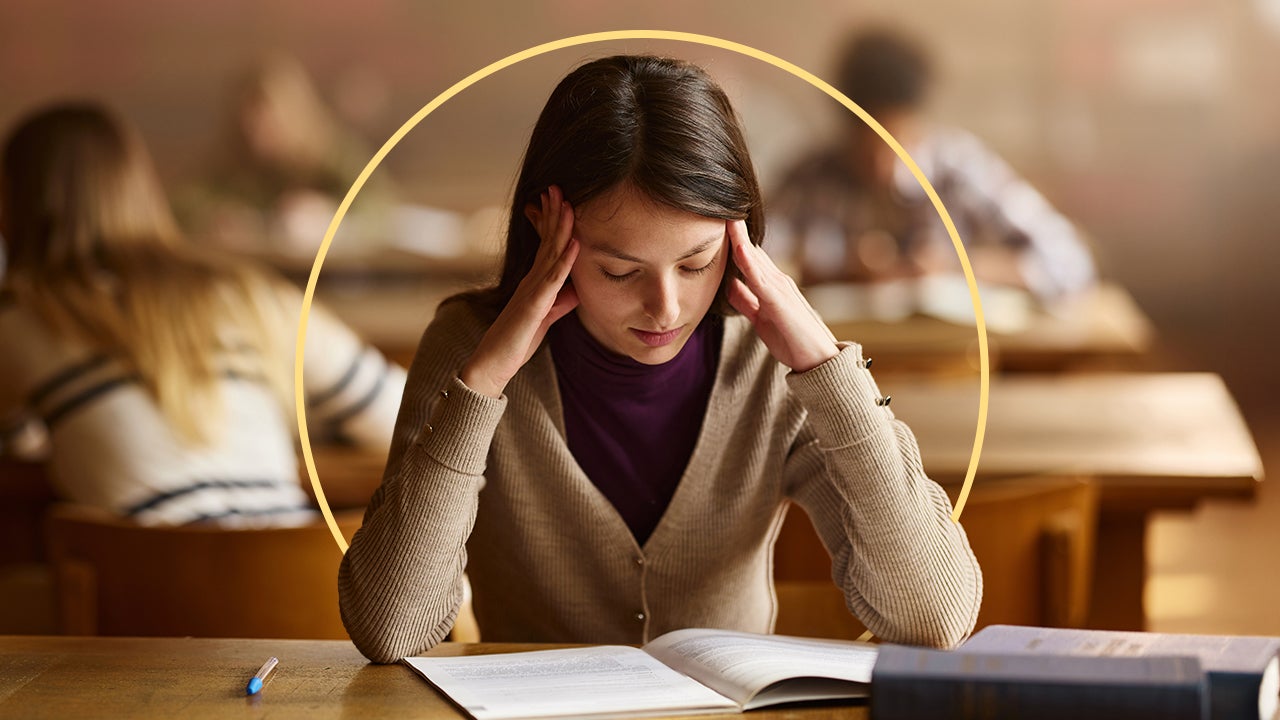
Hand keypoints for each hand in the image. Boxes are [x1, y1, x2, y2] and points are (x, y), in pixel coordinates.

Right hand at [460, 185, 579, 396]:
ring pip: (549, 254)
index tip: (561, 200)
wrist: (492, 365)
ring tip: (568, 203)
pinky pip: (552, 280)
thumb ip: (559, 303)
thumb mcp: (544, 320)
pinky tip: (575, 244)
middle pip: (547, 242)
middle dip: (554, 214)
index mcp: (534, 283)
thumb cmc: (516, 344)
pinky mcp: (532, 306)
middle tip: (558, 187)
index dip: (554, 223)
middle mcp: (531, 282)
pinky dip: (565, 261)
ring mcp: (530, 291)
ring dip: (560, 228)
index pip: (547, 247)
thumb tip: (577, 291)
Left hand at [727, 220, 838, 372]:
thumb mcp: (760, 319)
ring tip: (726, 217)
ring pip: (756, 259)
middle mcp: (777, 281)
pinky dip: (750, 264)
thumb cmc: (792, 341)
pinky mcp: (781, 304)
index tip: (716, 222)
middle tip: (718, 206)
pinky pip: (761, 281)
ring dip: (741, 239)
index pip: (749, 257)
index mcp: (771, 285)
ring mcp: (780, 290)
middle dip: (735, 231)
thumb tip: (729, 285)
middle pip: (752, 251)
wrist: (818, 361)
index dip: (733, 240)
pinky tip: (739, 249)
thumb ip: (745, 301)